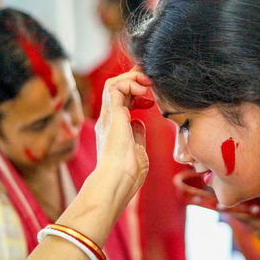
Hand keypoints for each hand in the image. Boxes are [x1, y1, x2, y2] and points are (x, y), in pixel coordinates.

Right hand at [94, 66, 153, 196]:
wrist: (117, 182)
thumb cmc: (127, 173)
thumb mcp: (136, 149)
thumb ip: (136, 134)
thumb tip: (139, 123)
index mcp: (113, 127)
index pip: (121, 100)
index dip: (134, 92)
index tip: (150, 96)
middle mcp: (108, 119)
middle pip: (116, 88)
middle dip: (133, 79)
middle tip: (150, 79)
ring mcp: (108, 116)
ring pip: (113, 83)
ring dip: (131, 78)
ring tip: (147, 82)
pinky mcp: (112, 114)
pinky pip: (115, 87)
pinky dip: (129, 83)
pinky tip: (143, 90)